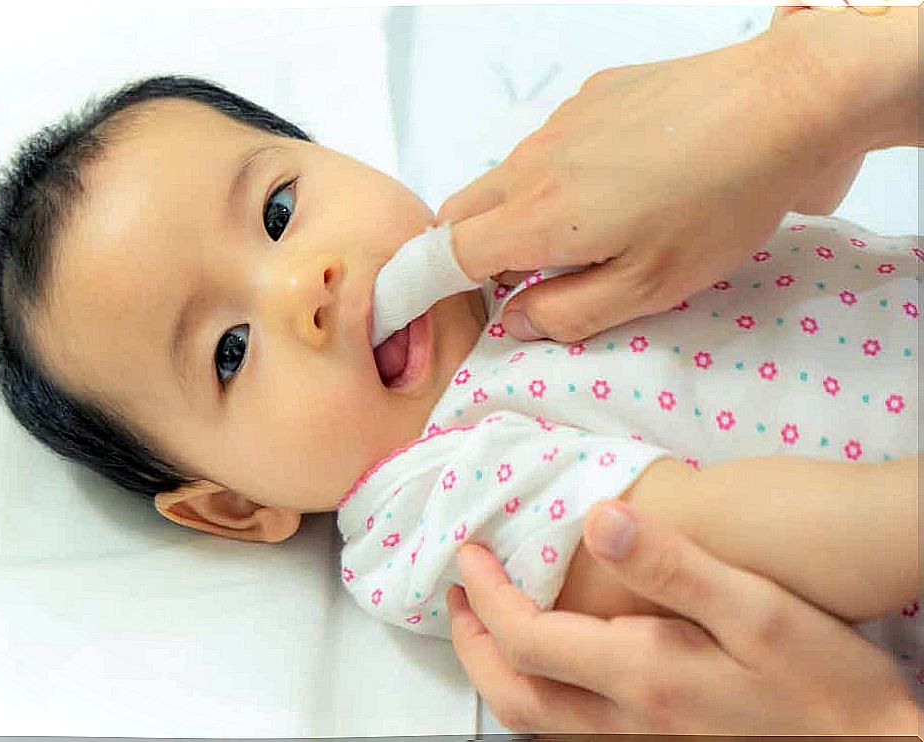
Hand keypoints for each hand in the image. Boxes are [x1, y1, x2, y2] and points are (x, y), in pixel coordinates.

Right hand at [436, 5, 916, 342]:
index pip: (447, 254)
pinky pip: (549, 144)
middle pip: (460, 211)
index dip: (435, 285)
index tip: (451, 302)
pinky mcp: (590, 95)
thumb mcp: (650, 287)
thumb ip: (569, 314)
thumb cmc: (720, 205)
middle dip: (473, 250)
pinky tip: (625, 178)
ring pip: (507, 178)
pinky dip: (560, 173)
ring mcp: (559, 123)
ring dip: (522, 212)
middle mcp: (533, 164)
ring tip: (594, 227)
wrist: (780, 103)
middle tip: (529, 275)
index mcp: (539, 218)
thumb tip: (515, 320)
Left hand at [447, 500, 915, 733]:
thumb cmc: (824, 682)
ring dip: (495, 672)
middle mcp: (624, 724)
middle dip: (470, 642)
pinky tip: (550, 671)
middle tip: (457, 595)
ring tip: (484, 627)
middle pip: (513, 691)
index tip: (467, 554)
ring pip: (535, 722)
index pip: (525, 636)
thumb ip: (672, 564)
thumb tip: (597, 519)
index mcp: (639, 675)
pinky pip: (568, 733)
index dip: (485, 594)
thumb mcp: (757, 609)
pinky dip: (535, 696)